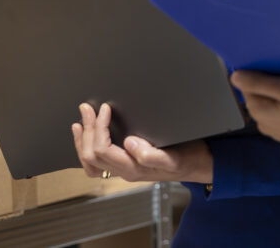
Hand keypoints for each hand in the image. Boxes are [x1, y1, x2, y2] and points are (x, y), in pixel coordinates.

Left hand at [71, 102, 212, 182]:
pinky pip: (99, 162)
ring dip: (83, 140)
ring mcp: (124, 168)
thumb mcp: (173, 157)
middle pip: (92, 155)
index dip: (99, 128)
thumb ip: (151, 154)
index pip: (103, 150)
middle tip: (87, 108)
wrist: (199, 163)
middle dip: (87, 130)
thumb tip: (129, 143)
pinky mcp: (127, 163)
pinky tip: (88, 136)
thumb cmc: (187, 159)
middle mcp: (125, 170)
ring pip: (91, 162)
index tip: (105, 109)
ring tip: (81, 122)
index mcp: (133, 168)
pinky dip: (88, 147)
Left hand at [230, 71, 279, 148]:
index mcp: (259, 112)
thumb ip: (259, 82)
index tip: (279, 71)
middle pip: (259, 95)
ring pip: (272, 104)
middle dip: (272, 84)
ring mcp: (276, 131)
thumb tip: (235, 76)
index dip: (261, 73)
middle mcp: (264, 124)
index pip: (247, 85)